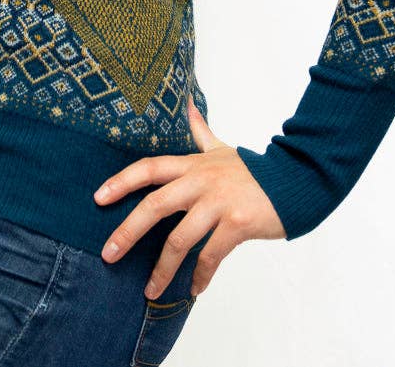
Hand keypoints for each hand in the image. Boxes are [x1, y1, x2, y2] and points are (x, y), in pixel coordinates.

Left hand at [93, 95, 284, 298]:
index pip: (149, 168)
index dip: (122, 181)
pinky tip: (193, 289)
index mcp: (193, 165)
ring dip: (162, 269)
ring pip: (179, 239)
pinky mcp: (237, 224)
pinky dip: (200, 275)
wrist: (296, 181)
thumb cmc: (254, 170)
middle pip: (155, 206)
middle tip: (108, 255)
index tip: (98, 198)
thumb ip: (200, 131)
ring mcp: (219, 203)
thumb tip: (187, 103)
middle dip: (128, 232)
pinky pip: (211, 255)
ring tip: (150, 291)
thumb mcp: (222, 149)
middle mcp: (201, 182)